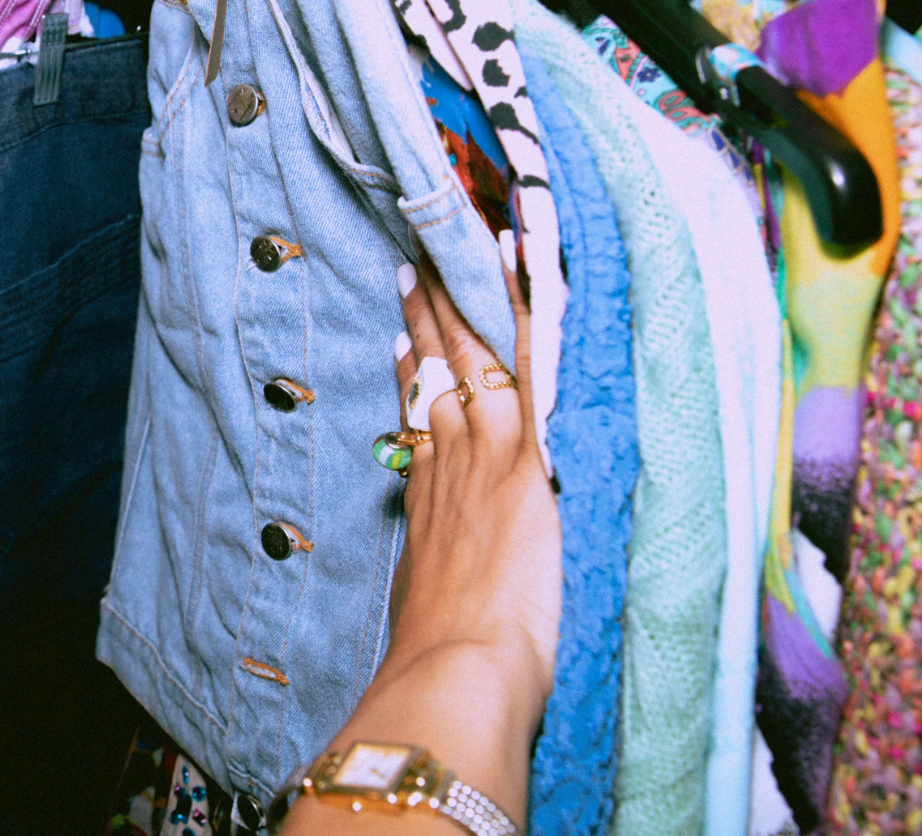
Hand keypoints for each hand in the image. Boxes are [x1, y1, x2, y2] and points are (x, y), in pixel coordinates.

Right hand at [278, 231, 560, 834]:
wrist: (459, 671)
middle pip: (436, 380)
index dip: (413, 377)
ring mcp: (487, 457)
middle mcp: (452, 469)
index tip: (406, 342)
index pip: (422, 422)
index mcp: (429, 506)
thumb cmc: (446, 666)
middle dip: (426, 325)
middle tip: (412, 274)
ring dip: (462, 308)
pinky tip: (521, 275)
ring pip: (474, 363)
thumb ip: (431, 587)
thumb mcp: (426, 617)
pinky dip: (521, 316)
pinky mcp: (526, 458)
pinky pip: (525, 367)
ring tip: (449, 262)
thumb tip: (427, 595)